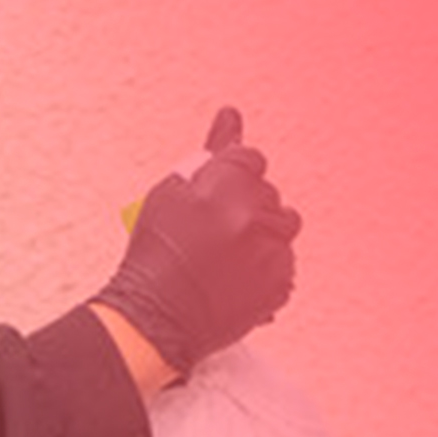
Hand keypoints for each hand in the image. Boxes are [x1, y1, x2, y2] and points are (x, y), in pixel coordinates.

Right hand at [92, 106, 302, 369]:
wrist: (154, 319)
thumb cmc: (154, 256)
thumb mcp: (168, 196)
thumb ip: (206, 156)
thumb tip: (230, 117)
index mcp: (230, 186)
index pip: (249, 159)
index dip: (229, 175)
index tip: (215, 193)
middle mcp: (258, 217)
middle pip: (267, 193)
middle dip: (243, 205)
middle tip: (208, 230)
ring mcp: (273, 253)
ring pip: (281, 227)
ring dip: (259, 233)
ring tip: (223, 255)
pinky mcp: (281, 284)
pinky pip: (283, 262)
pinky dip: (263, 266)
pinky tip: (232, 276)